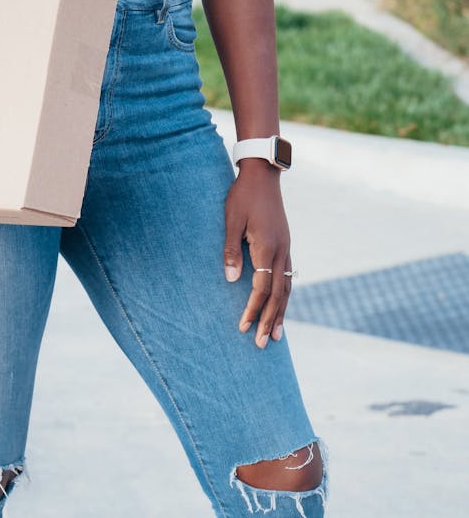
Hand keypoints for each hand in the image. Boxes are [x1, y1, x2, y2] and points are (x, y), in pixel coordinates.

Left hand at [222, 160, 291, 347]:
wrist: (263, 174)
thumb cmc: (242, 196)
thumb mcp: (231, 220)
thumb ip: (231, 250)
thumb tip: (232, 280)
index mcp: (267, 247)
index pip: (261, 288)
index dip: (253, 310)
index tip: (243, 328)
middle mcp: (281, 251)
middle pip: (278, 294)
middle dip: (270, 320)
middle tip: (264, 344)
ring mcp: (286, 247)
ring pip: (287, 287)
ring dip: (282, 312)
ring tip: (278, 334)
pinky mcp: (285, 243)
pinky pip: (288, 276)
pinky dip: (285, 295)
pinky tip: (282, 305)